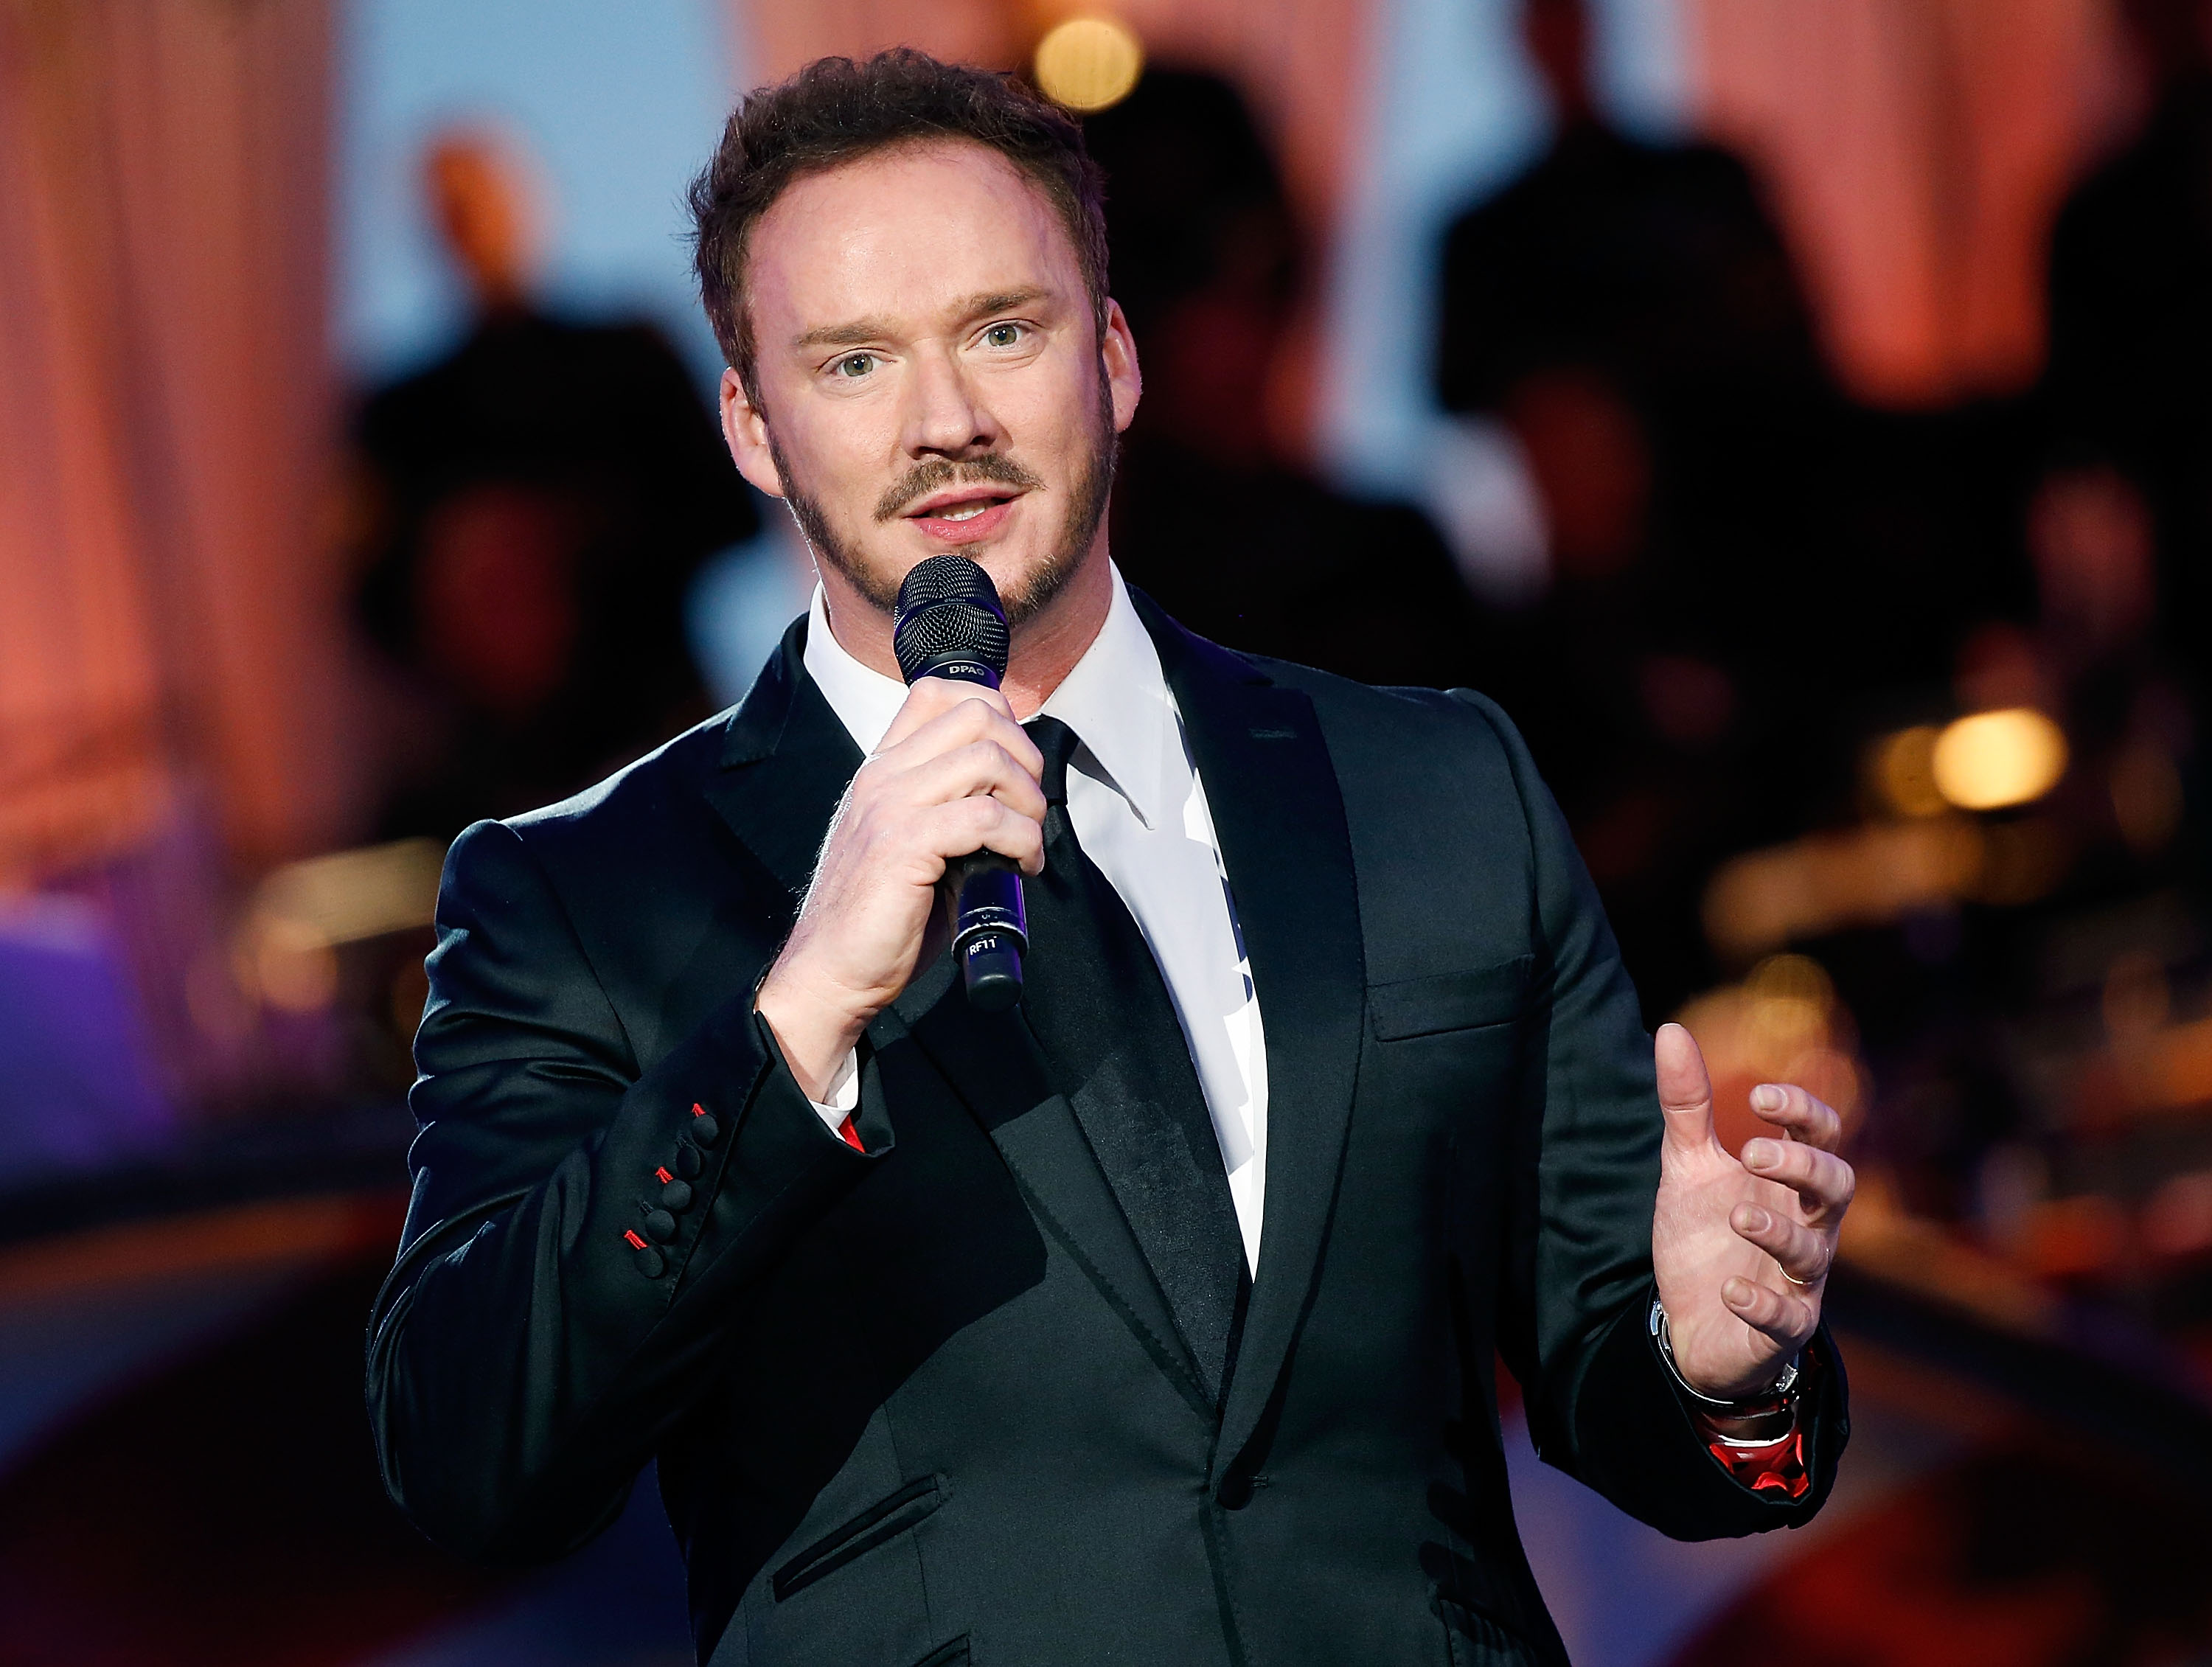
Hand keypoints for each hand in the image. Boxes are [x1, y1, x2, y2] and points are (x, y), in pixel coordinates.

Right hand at [756, 678, 1045, 1098]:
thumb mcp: (911, 842)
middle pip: (977, 715)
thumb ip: (948, 806)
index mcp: (883, 769)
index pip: (939, 693)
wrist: (831, 970)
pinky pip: (985, 818)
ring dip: (1028, 801)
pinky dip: (1021, 840)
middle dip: (1025, 757)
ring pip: (987, 758)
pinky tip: (1021, 867)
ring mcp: (890, 806)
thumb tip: (1016, 797)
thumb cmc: (880, 916)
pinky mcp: (903, 845)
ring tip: (1028, 841)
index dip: (996, 714)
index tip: (1017, 765)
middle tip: (1031, 808)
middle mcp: (884, 775)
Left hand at [1649, 1022, 1853, 1399]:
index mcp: (1788, 1181)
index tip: (1760, 1095)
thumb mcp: (1689, 1167)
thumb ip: (1687, 1105)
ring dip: (1780, 1230)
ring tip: (1738, 1214)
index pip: (1822, 1135)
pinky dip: (1762, 1304)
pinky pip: (1789, 1321)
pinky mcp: (1780, 1330)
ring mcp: (1798, 1280)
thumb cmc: (1704, 1236)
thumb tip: (1671, 1028)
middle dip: (1803, 1165)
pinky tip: (1731, 1289)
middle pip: (1838, 1186)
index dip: (1804, 1111)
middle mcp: (1806, 1226)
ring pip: (1815, 1253)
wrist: (1687, 1323)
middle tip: (1753, 1152)